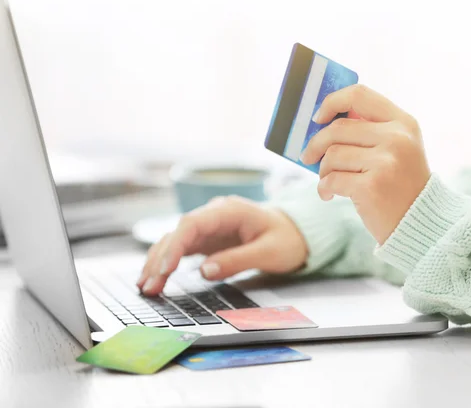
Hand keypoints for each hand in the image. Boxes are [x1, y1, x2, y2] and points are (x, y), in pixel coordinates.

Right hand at [137, 196, 308, 295]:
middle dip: (160, 259)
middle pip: (177, 233)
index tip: (165, 269)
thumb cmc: (286, 239)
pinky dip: (166, 264)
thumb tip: (204, 271)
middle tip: (149, 286)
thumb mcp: (268, 252)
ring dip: (158, 263)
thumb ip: (237, 260)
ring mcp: (208, 227)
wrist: (295, 232)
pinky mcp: (206, 240)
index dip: (175, 245)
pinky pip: (180, 249)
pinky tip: (153, 279)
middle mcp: (213, 215)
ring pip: (174, 241)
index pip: (192, 223)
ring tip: (145, 288)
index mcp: (229, 211)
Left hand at [300, 84, 429, 244]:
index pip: (359, 95)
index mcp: (403, 123)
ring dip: (323, 170)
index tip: (318, 118)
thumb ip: (369, 131)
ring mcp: (386, 162)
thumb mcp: (397, 149)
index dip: (331, 102)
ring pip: (332, 155)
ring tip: (328, 181)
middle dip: (316, 144)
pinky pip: (332, 179)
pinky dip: (324, 188)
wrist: (421, 224)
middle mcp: (397, 138)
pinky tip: (329, 194)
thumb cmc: (400, 186)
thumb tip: (321, 122)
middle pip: (337, 128)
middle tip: (308, 156)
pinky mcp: (372, 186)